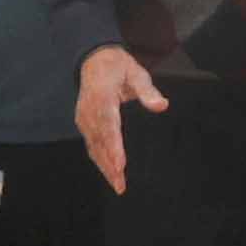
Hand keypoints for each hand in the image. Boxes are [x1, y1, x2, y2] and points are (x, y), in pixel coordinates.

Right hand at [76, 46, 167, 194]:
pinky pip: (91, 144)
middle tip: (120, 185)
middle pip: (100, 142)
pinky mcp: (84, 122)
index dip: (114, 148)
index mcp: (103, 98)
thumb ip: (148, 91)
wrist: (94, 60)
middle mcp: (90, 111)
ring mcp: (84, 117)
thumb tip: (162, 106)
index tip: (120, 165)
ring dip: (104, 167)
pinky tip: (108, 173)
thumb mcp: (136, 72)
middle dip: (109, 165)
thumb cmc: (118, 67)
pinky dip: (99, 159)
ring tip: (117, 185)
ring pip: (94, 147)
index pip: (109, 127)